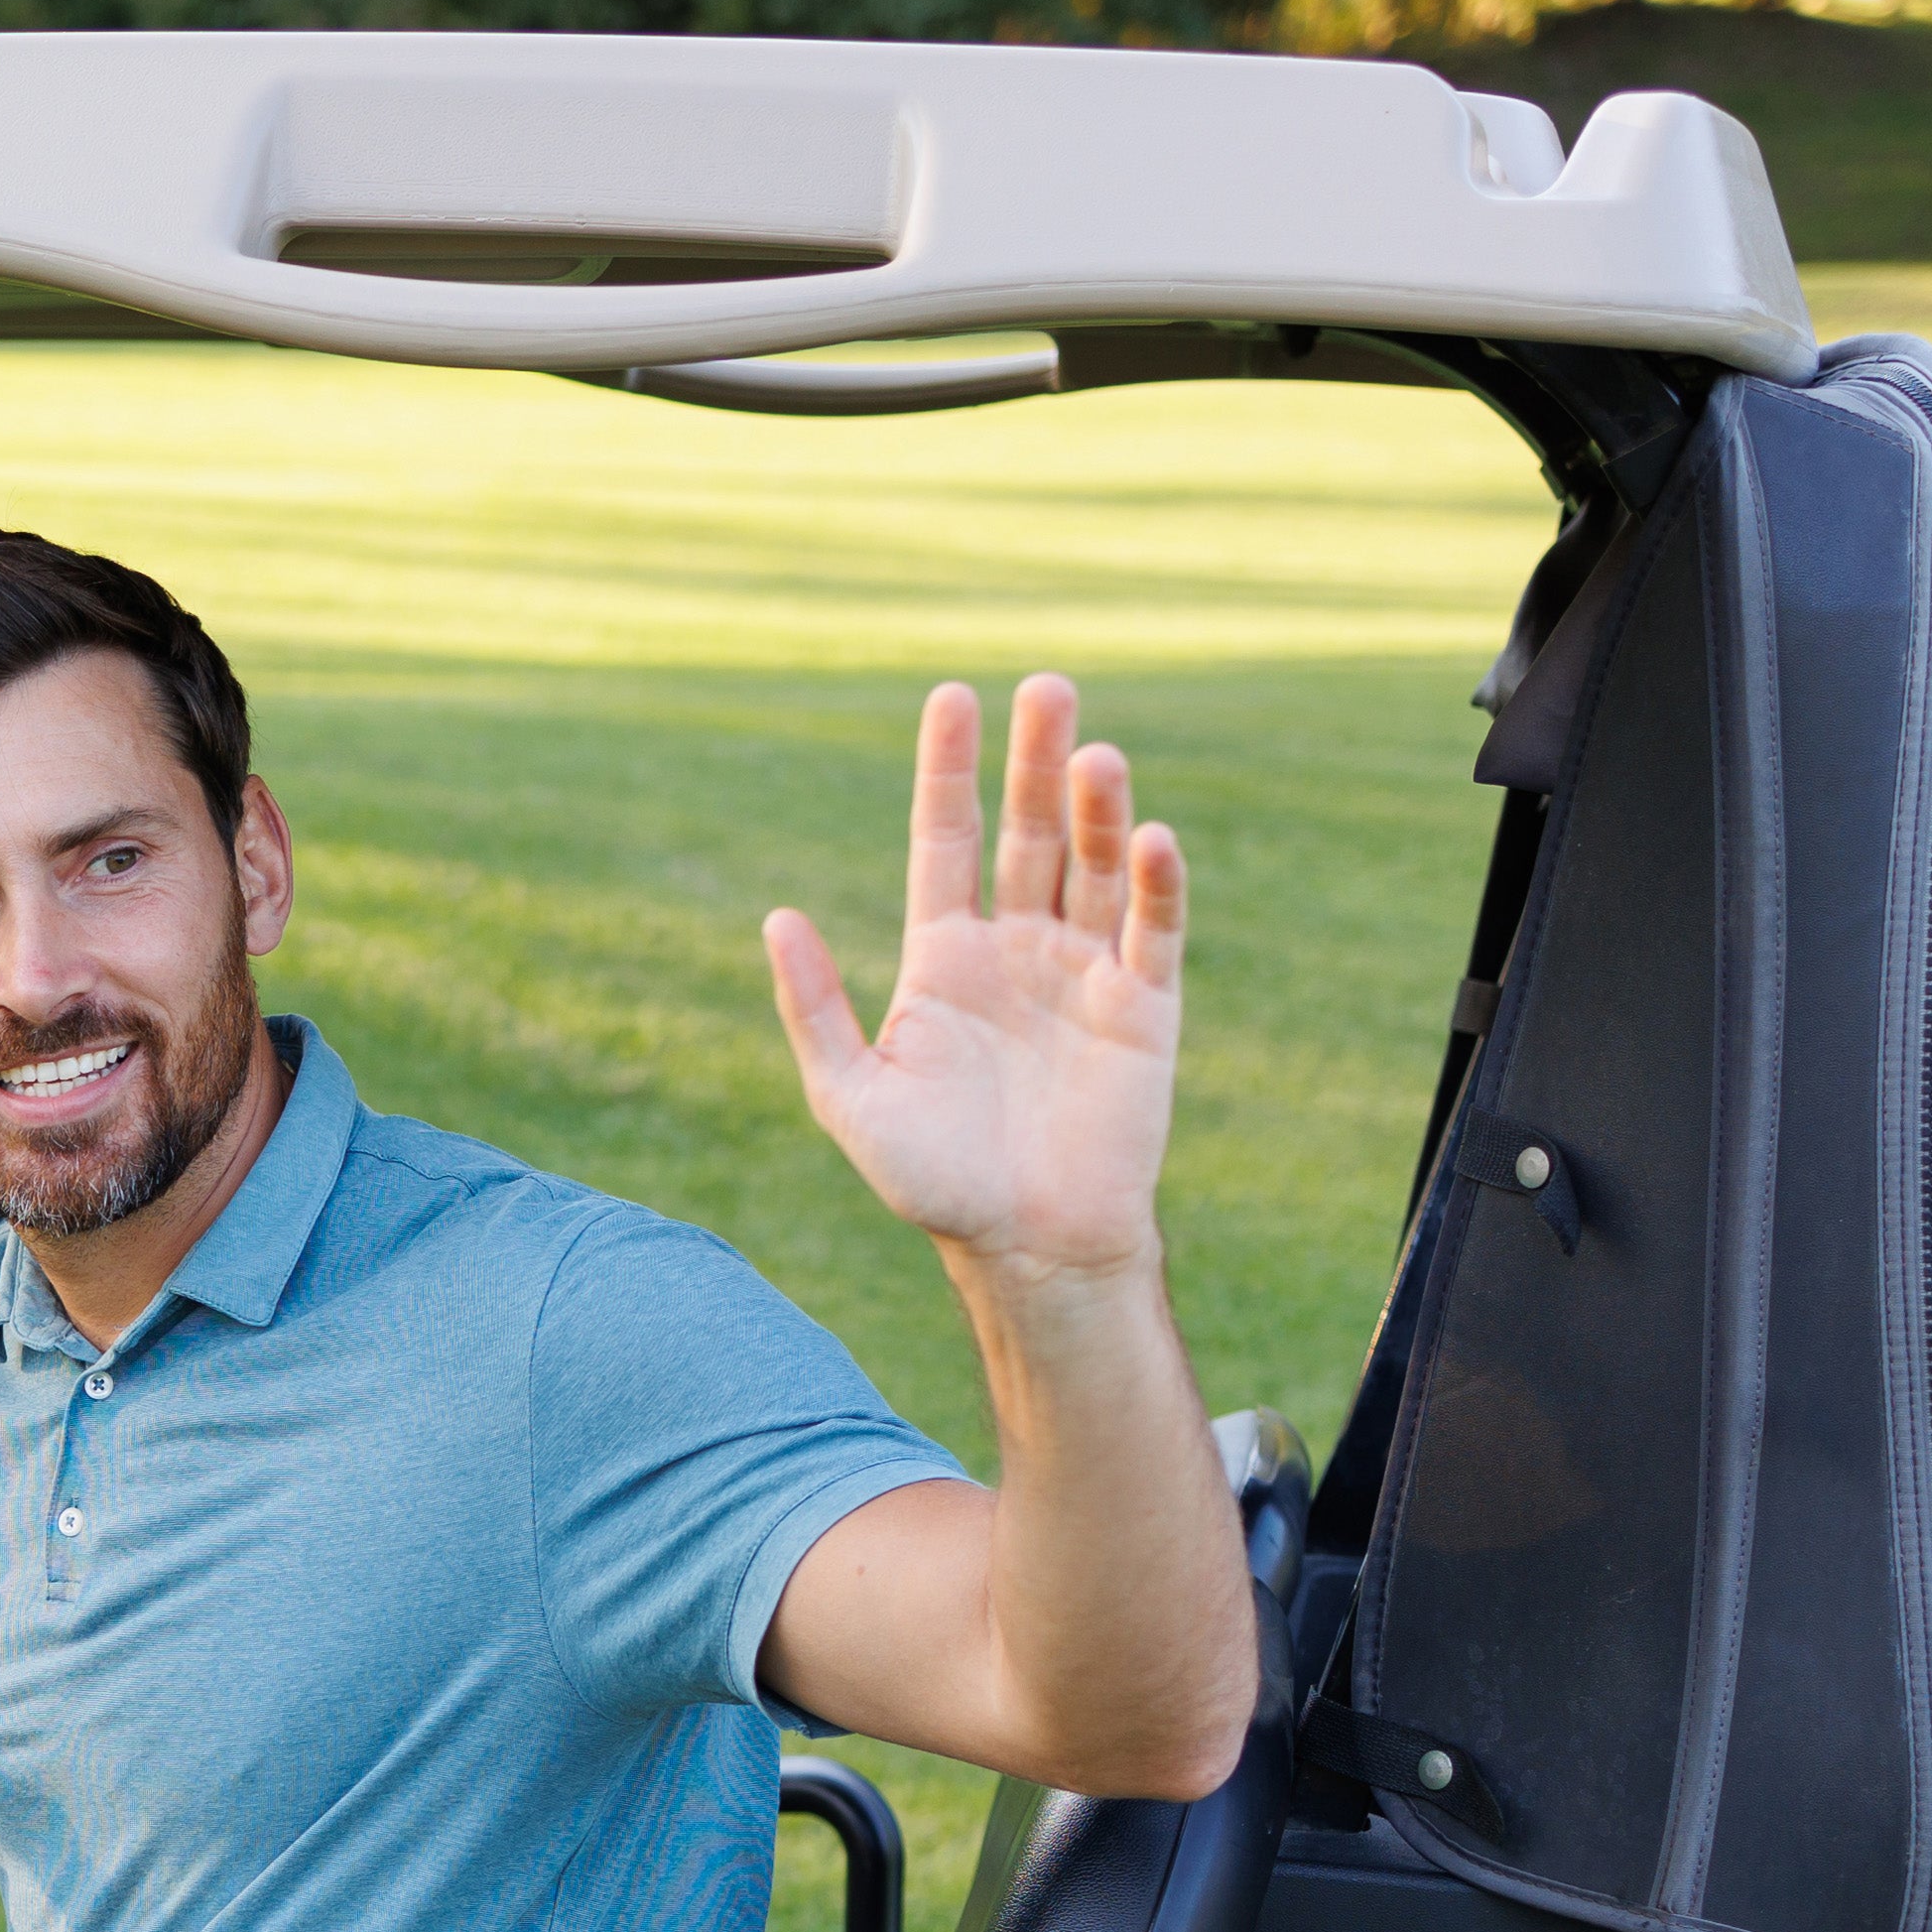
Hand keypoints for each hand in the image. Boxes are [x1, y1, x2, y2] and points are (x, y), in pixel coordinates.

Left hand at [762, 676, 1186, 1286]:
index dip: (949, 772)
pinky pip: (1152, 931)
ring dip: (1096, 808)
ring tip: (1090, 751)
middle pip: (1028, 832)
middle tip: (1044, 686)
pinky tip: (1150, 837)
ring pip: (1094, 866)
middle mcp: (1017, 948)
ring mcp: (1084, 971)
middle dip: (1033, 762)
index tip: (953, 697)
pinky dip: (1156, 884)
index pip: (946, 840)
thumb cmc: (933, 1179)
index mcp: (945, 957)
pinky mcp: (1143, 1007)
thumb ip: (817, 1008)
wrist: (1025, 1245)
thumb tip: (776, 917)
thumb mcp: (852, 1094)